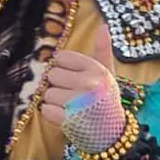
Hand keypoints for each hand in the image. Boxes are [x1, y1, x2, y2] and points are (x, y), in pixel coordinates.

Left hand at [41, 26, 124, 152]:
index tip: (72, 76)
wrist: (112, 132)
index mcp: (95, 69)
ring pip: (47, 94)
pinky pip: (46, 110)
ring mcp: (78, 103)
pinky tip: (64, 115)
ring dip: (55, 101)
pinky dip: (51, 114)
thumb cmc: (106, 99)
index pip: (61, 58)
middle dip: (58, 85)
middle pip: (52, 75)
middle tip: (72, 93)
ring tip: (69, 106)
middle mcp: (88, 84)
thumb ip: (102, 50)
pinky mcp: (69, 120)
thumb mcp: (107, 73)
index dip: (63, 67)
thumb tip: (103, 26)